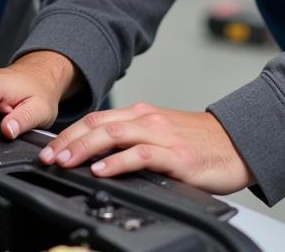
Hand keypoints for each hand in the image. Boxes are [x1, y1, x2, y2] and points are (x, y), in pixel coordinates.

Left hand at [39, 104, 253, 194]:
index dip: (69, 133)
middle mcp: (147, 119)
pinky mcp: (175, 156)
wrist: (237, 143)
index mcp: (140, 114)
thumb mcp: (160, 135)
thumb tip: (97, 157)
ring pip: (113, 135)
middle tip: (48, 156)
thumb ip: (132, 141)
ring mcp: (161, 136)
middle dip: (68, 141)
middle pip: (98, 125)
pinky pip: (140, 155)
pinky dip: (117, 162)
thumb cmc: (198, 143)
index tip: (49, 148)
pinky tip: (102, 170)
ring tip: (65, 161)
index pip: (96, 119)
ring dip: (84, 148)